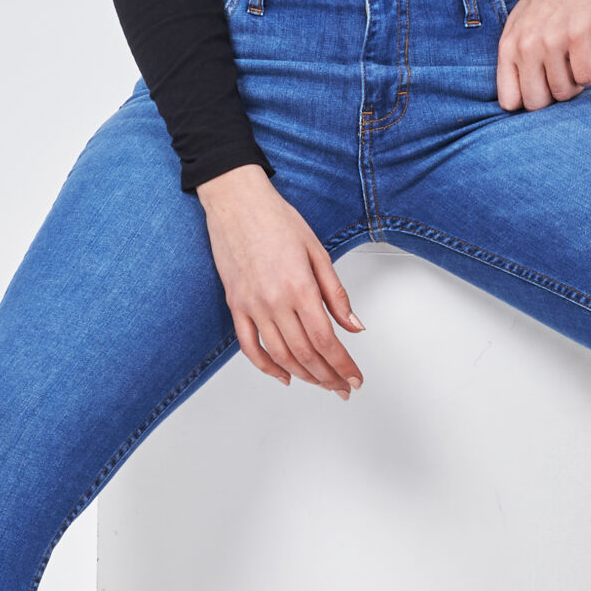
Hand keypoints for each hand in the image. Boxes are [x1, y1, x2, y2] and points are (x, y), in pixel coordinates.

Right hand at [196, 165, 365, 396]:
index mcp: (300, 287)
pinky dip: (267, 367)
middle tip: (342, 388)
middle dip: (328, 377)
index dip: (343, 365)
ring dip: (303, 376)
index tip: (354, 378)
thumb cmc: (276, 219)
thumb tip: (354, 325)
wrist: (237, 202)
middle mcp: (275, 302)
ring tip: (320, 384)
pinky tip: (283, 376)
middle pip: (306, 354)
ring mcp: (252, 306)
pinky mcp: (236, 305)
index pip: (327, 340)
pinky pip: (249, 346)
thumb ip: (336, 294)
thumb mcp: (317, 251)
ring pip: (280, 356)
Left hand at [496, 0, 590, 111]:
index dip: (526, 104)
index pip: (508, 100)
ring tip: (573, 66)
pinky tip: (585, 58)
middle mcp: (526, 46)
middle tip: (560, 82)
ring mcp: (551, 41)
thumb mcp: (518, 25)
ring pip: (564, 92)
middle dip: (552, 99)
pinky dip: (588, 75)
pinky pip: (585, 77)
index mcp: (508, 46)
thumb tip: (521, 97)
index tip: (538, 95)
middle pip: (537, 103)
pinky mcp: (578, 36)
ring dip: (573, 86)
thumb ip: (516, 57)